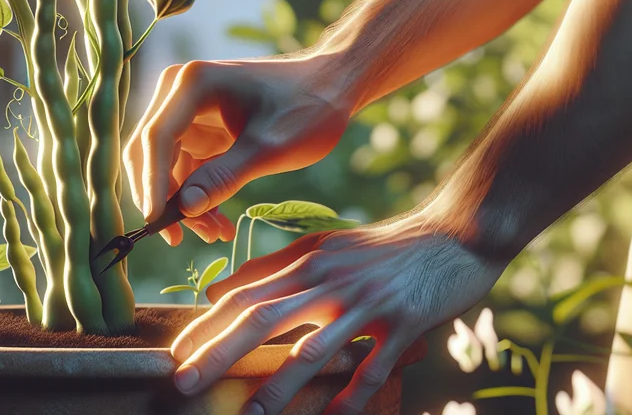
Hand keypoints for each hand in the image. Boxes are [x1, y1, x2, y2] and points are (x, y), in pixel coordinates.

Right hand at [124, 56, 351, 245]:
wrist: (333, 86)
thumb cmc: (308, 107)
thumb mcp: (269, 147)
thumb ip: (224, 177)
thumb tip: (183, 209)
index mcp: (192, 84)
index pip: (156, 138)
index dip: (152, 183)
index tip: (156, 222)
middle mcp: (179, 93)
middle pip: (150, 153)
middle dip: (166, 198)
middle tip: (182, 240)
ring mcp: (187, 112)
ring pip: (166, 167)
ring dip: (184, 204)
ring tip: (215, 234)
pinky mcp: (199, 130)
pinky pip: (186, 170)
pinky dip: (197, 196)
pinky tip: (218, 222)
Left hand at [169, 214, 504, 414]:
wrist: (456, 234)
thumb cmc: (383, 248)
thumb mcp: (324, 247)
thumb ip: (272, 268)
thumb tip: (217, 290)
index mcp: (307, 262)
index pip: (243, 294)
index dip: (206, 325)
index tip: (175, 355)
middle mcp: (329, 280)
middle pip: (263, 317)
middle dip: (219, 352)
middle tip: (183, 383)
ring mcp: (366, 303)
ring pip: (314, 349)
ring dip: (278, 386)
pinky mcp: (403, 324)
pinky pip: (373, 369)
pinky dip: (352, 399)